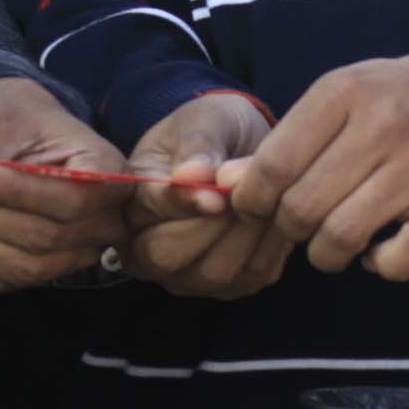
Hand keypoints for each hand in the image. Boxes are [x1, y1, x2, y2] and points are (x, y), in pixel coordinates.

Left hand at [0, 78, 131, 292]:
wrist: (12, 135)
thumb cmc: (16, 119)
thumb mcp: (4, 115)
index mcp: (109, 173)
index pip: (72, 198)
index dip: (18, 192)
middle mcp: (102, 222)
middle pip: (44, 237)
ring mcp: (71, 254)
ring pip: (20, 266)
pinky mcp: (35, 271)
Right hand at [123, 91, 289, 300]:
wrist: (242, 147)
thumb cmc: (214, 131)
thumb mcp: (203, 122)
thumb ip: (197, 147)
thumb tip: (190, 176)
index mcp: (131, 202)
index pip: (149, 210)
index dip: (185, 203)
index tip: (218, 194)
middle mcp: (145, 249)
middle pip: (169, 256)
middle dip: (217, 224)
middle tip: (249, 190)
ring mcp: (185, 275)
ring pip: (215, 272)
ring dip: (249, 232)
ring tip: (267, 195)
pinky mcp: (229, 287)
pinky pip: (253, 275)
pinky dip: (272, 244)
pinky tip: (277, 213)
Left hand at [232, 48, 408, 279]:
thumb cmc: (398, 97)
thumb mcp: (339, 98)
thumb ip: (285, 141)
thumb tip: (226, 183)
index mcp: (344, 93)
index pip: (272, 166)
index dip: (252, 200)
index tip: (257, 207)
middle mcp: (382, 127)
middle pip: (301, 208)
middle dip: (290, 227)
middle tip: (302, 222)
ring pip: (340, 238)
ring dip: (326, 253)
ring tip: (335, 238)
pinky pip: (396, 261)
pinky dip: (379, 266)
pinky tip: (380, 248)